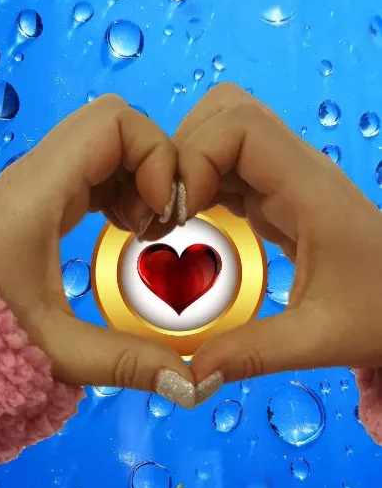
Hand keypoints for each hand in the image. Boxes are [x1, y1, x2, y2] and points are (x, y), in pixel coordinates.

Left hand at [0, 95, 194, 405]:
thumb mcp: (57, 349)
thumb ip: (126, 363)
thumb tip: (188, 380)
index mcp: (39, 192)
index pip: (114, 122)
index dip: (156, 154)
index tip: (164, 212)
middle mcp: (37, 174)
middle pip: (115, 124)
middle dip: (154, 163)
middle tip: (161, 220)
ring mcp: (39, 183)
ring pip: (106, 143)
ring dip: (140, 176)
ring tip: (145, 228)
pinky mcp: (43, 198)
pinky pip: (95, 168)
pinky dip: (123, 187)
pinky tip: (127, 228)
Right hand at [175, 83, 381, 399]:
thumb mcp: (320, 339)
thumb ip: (252, 353)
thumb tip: (190, 375)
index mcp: (311, 191)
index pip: (240, 125)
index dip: (195, 156)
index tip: (178, 214)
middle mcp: (297, 172)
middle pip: (226, 112)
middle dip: (182, 150)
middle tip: (166, 211)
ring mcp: (288, 180)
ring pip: (224, 134)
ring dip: (187, 167)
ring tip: (170, 220)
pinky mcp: (280, 197)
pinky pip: (229, 168)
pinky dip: (200, 186)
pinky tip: (189, 225)